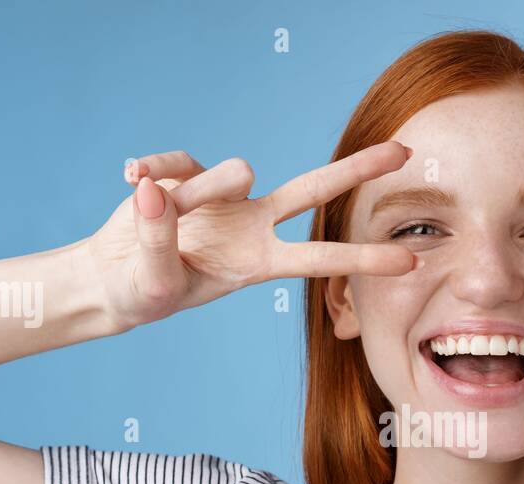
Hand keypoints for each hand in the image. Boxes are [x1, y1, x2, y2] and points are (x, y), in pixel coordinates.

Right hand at [86, 142, 417, 328]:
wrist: (112, 278)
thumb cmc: (143, 290)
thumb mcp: (153, 280)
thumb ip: (158, 237)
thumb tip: (157, 188)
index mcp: (257, 263)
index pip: (319, 259)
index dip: (363, 259)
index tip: (411, 261)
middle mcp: (251, 224)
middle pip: (314, 189)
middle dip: (359, 169)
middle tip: (405, 152)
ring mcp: (223, 196)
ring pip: (231, 172)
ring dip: (194, 193)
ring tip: (154, 207)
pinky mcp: (189, 174)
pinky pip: (174, 161)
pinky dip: (151, 169)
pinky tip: (130, 178)